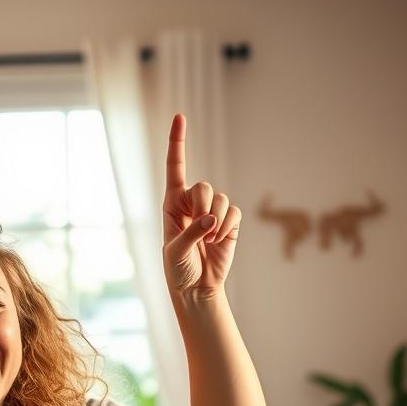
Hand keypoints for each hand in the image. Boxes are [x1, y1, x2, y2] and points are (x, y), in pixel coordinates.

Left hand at [162, 113, 240, 301]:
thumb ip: (191, 232)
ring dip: (216, 222)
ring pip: (222, 199)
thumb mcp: (175, 251)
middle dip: (204, 207)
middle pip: (203, 186)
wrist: (196, 288)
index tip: (180, 116)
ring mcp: (212, 212)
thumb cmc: (178, 269)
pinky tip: (219, 241)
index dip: (177, 142)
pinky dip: (227, 227)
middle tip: (201, 228)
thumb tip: (212, 220)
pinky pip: (234, 213)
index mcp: (172, 204)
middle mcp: (192, 204)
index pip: (174, 168)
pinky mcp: (230, 223)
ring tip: (208, 242)